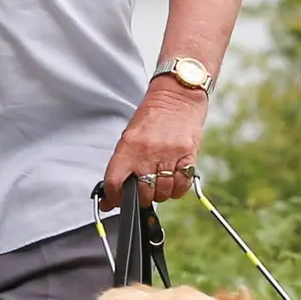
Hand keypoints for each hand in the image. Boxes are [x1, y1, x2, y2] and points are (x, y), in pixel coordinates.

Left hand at [96, 80, 209, 210]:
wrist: (177, 98)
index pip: (115, 181)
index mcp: (129, 146)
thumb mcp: (129, 136)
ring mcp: (170, 155)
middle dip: (139, 199)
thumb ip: (122, 163)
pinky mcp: (189, 157)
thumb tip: (113, 192)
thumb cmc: (152, 116)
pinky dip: (176, 189)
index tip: (112, 201)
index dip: (112, 197)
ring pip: (163, 192)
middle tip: (140, 193)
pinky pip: (182, 185)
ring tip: (157, 184)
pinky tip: (172, 182)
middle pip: (142, 193)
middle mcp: (149, 152)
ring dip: (159, 194)